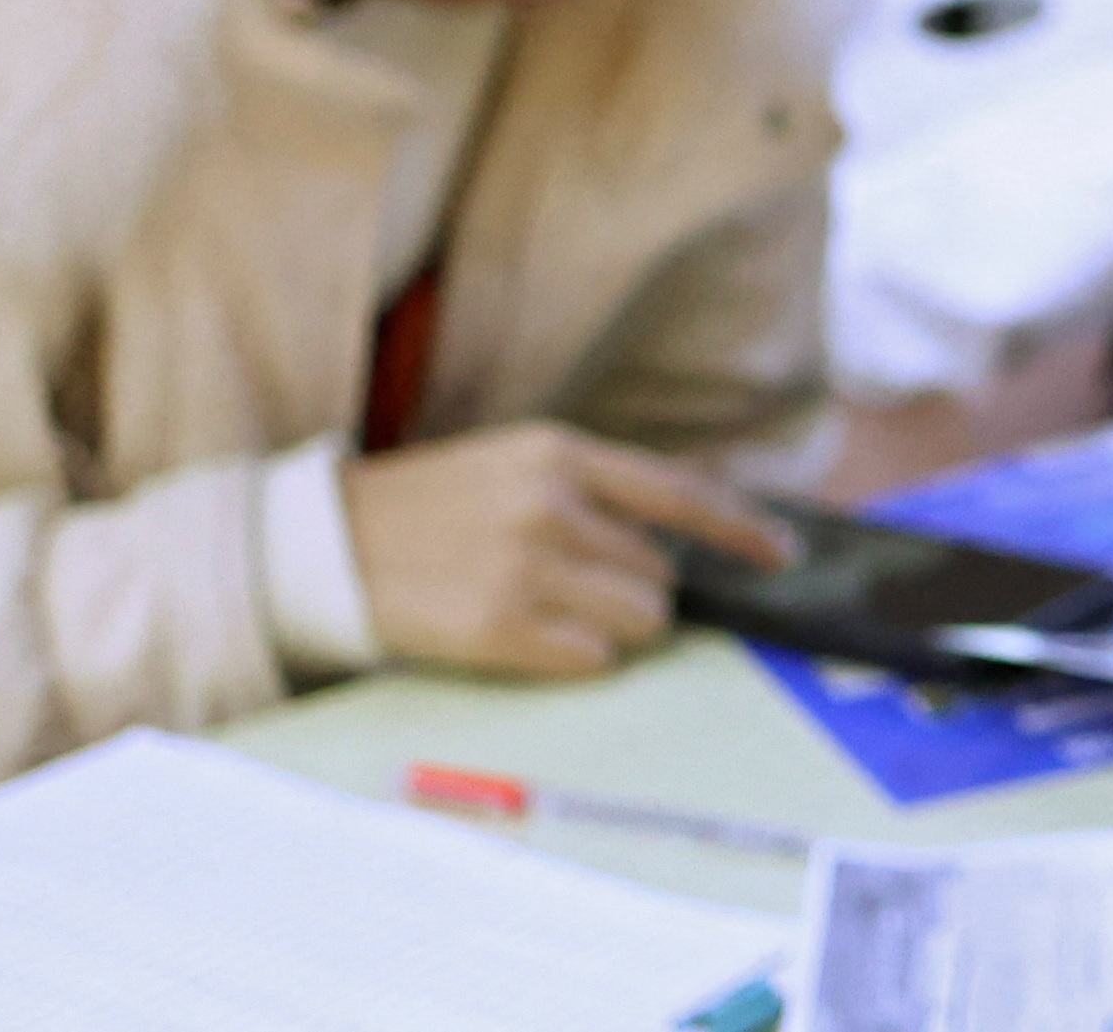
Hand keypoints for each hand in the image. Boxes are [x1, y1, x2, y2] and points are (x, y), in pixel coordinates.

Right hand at [343, 423, 788, 679]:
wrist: (328, 548)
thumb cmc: (434, 509)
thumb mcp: (516, 465)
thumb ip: (597, 489)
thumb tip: (685, 533)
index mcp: (560, 453)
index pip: (681, 492)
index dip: (742, 530)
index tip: (784, 556)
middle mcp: (550, 504)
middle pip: (659, 572)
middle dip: (638, 589)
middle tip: (578, 589)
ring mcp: (524, 567)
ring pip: (635, 619)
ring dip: (612, 628)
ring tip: (551, 612)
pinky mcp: (497, 628)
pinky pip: (589, 660)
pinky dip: (575, 658)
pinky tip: (528, 638)